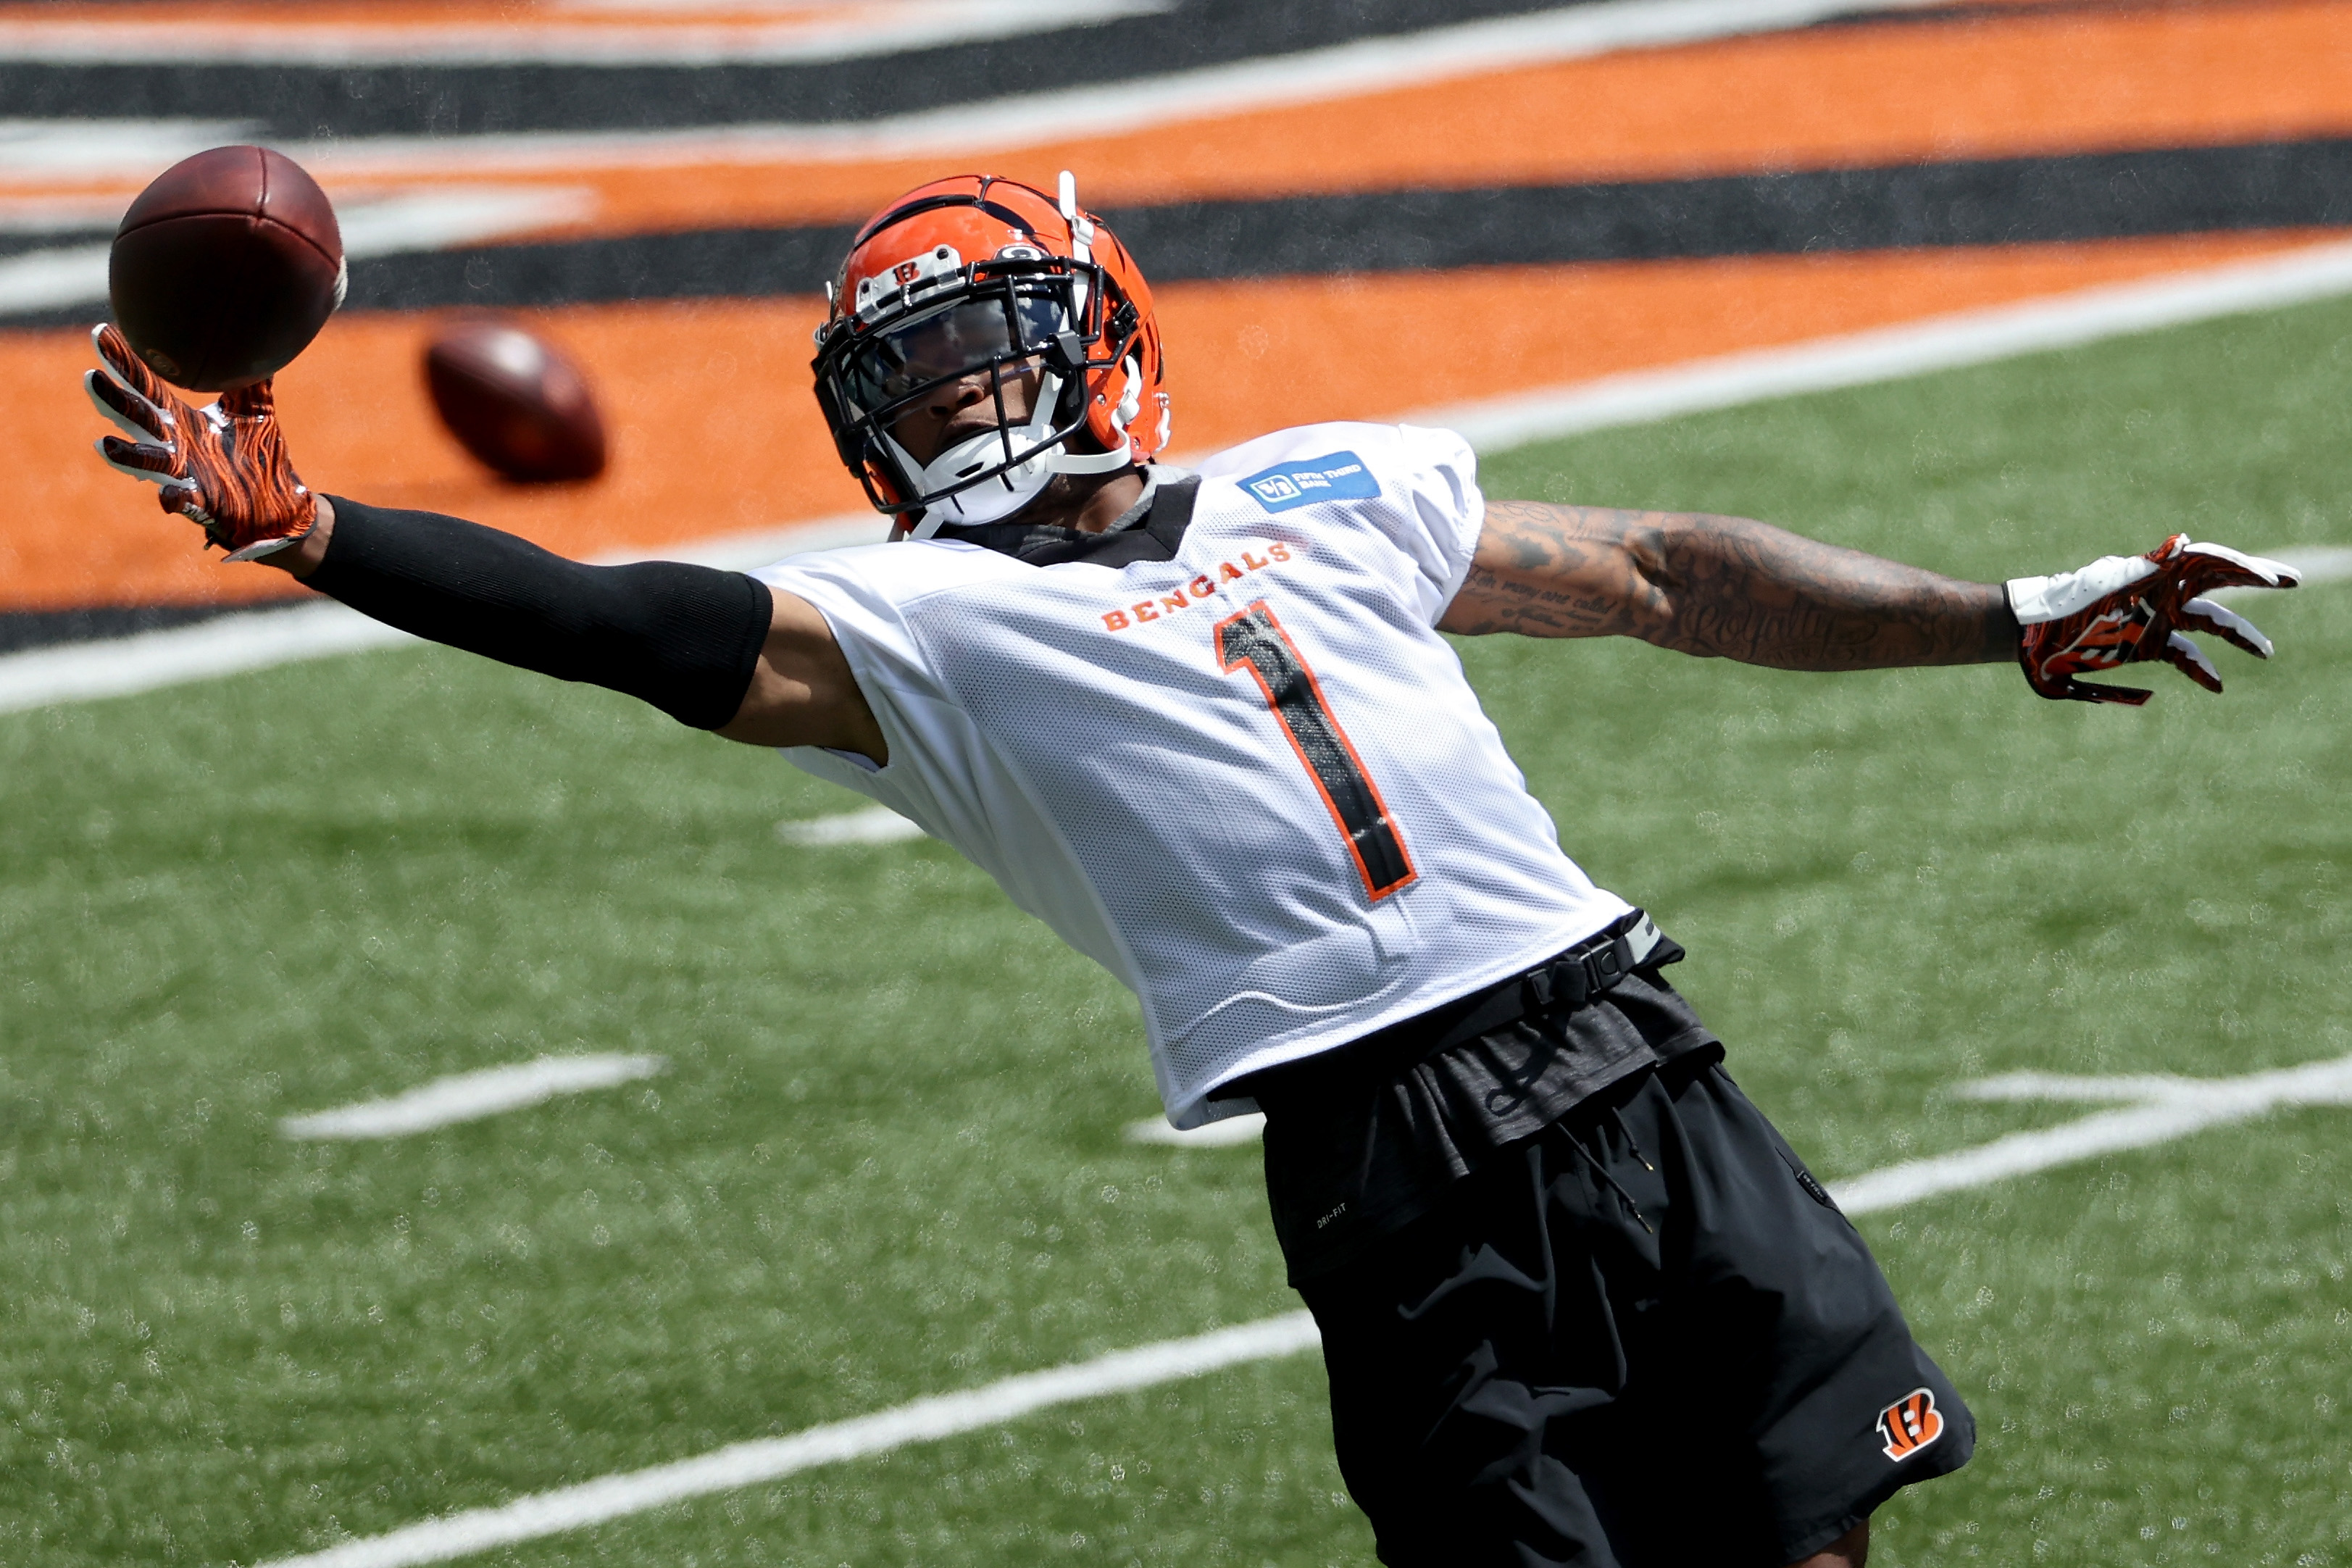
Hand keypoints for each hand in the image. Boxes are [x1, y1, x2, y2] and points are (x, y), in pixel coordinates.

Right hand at [85, 323, 317, 561]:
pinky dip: (175, 499)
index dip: (125, 363)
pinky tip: (167, 497)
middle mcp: (176, 445)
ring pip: (150, 462)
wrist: (280, 504)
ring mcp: (186, 475)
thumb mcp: (257, 411)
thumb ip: (251, 379)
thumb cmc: (259, 456)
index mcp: (183, 420)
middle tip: (89, 378)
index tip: (100, 334)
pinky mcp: (204, 503)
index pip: (147, 387)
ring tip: (103, 444)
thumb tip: (257, 338)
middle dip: (114, 401)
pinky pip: (185, 502)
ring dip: (127, 455)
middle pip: (139, 419)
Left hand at [2007, 534, 2299, 704]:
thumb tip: (2185, 540)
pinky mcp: (2142, 647)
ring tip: (2267, 651)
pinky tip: (2218, 683)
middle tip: (2293, 581)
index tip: (2273, 578)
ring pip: (2209, 624)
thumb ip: (2144, 567)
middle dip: (2255, 581)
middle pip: (2219, 585)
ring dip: (2239, 636)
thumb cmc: (2064, 605)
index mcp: (2155, 575)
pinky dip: (2201, 669)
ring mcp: (2155, 620)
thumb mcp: (2104, 584)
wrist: (2027, 634)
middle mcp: (2161, 594)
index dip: (2244, 566)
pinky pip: (2182, 656)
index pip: (2209, 562)